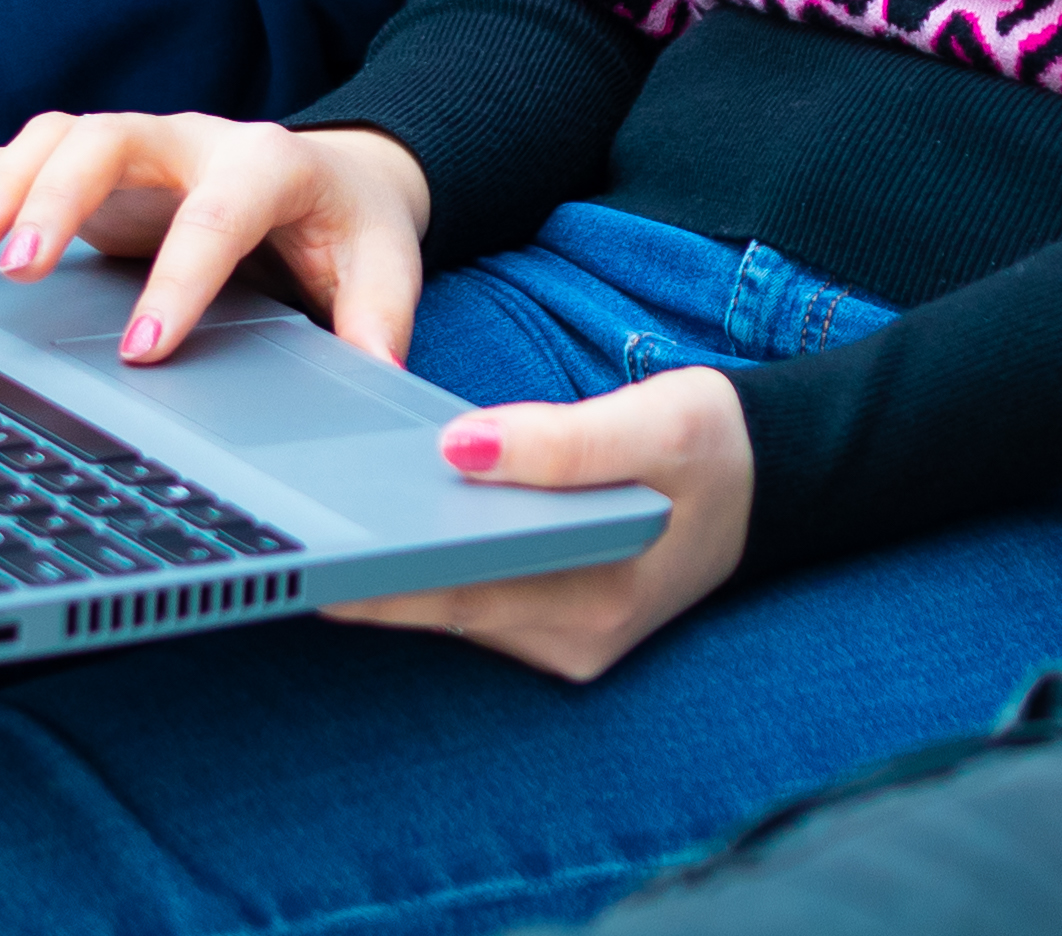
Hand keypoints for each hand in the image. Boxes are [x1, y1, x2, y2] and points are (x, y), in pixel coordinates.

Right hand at [0, 113, 430, 368]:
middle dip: (62, 200)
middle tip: (21, 273)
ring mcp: (136, 147)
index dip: (181, 277)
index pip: (219, 212)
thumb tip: (376, 381)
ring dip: (4, 181)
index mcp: (265, 164)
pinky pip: (12, 156)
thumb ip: (378, 321)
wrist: (340, 173)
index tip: (142, 349)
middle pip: (114, 141)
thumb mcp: (385, 268)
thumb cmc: (352, 228)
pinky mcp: (93, 169)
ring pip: (58, 138)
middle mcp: (191, 139)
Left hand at [330, 361, 751, 680]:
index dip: (384, 580)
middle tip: (292, 530)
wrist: (770, 479)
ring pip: (453, 603)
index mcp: (600, 601)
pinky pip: (474, 595)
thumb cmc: (715, 444)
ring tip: (320, 519)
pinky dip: (431, 561)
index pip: (465, 592)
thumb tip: (458, 449)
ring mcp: (562, 641)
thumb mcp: (661, 419)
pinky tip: (386, 521)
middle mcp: (574, 641)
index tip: (317, 562)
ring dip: (395, 565)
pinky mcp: (553, 623)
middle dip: (372, 571)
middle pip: (446, 605)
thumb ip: (564, 441)